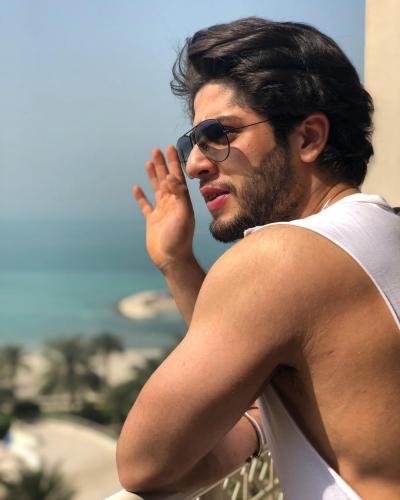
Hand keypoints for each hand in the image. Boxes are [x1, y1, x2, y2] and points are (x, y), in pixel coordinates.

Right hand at [133, 145, 194, 272]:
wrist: (172, 259)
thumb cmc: (180, 239)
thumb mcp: (183, 215)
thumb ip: (179, 195)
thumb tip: (172, 177)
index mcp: (181, 200)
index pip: (177, 177)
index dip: (173, 162)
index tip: (170, 147)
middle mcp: (172, 204)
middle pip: (166, 179)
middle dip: (162, 164)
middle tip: (156, 149)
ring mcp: (162, 212)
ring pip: (156, 189)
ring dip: (153, 176)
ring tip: (149, 162)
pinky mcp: (152, 221)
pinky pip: (145, 205)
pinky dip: (141, 197)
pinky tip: (136, 188)